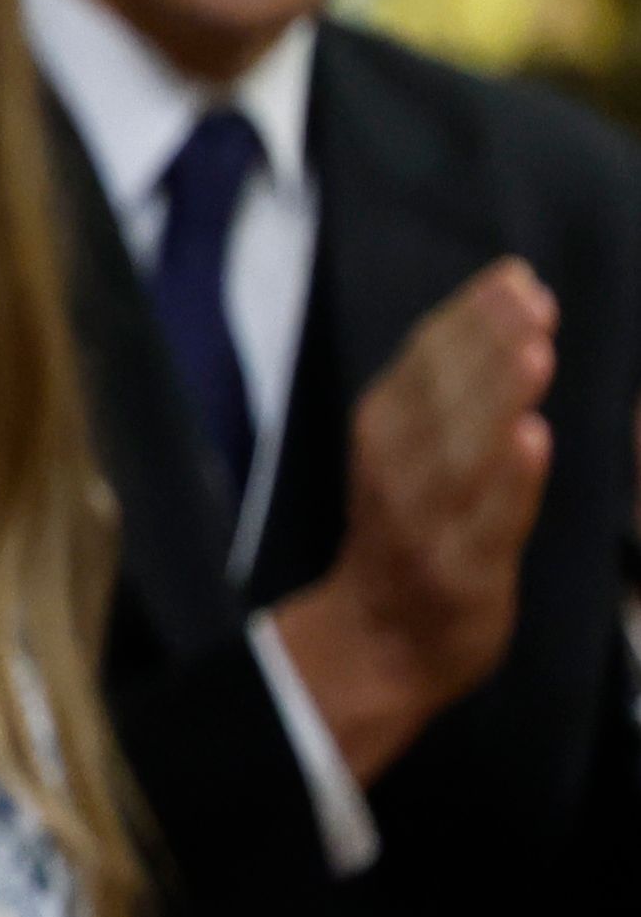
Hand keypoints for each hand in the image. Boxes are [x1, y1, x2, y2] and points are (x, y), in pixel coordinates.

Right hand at [281, 260, 553, 779]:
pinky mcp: (462, 572)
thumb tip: (500, 317)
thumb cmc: (409, 532)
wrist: (381, 639)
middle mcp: (396, 471)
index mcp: (382, 432)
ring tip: (534, 352)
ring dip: (497, 398)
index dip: (467, 318)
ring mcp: (426, 523)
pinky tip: (531, 440)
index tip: (515, 278)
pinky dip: (508, 480)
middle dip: (487, 344)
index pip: (422, 362)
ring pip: (463, 451)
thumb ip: (442, 394)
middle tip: (532, 299)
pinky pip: (488, 520)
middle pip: (441, 398)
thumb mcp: (405, 452)